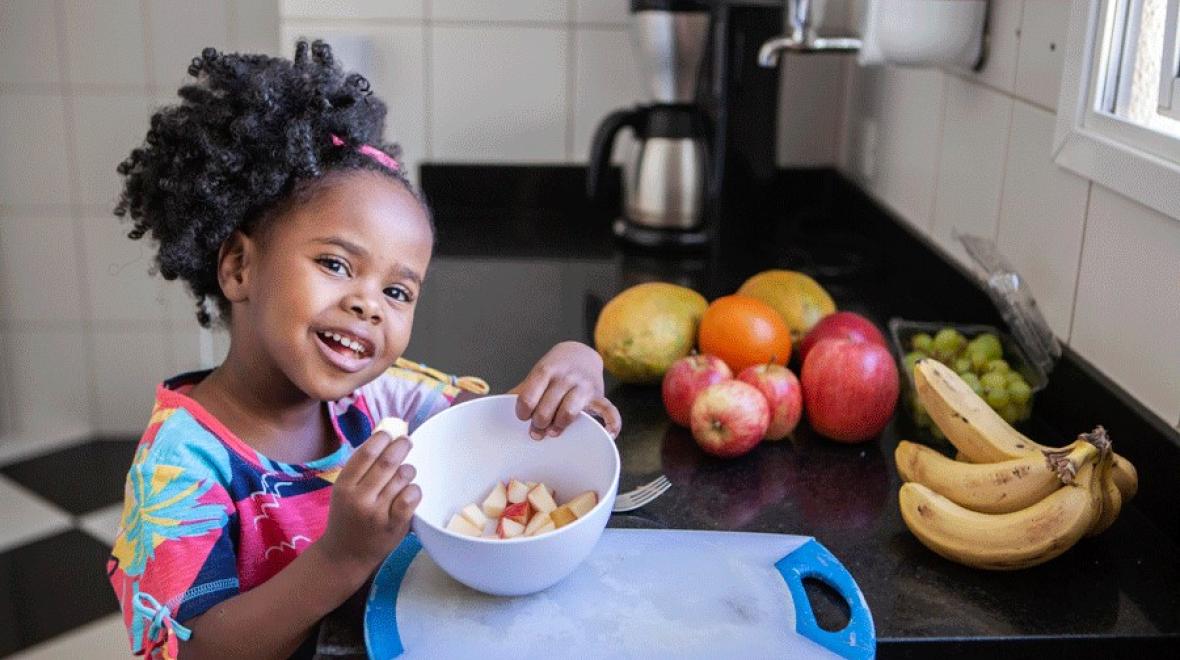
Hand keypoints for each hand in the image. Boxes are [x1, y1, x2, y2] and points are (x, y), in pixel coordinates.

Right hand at [317, 429, 418, 572]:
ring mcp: (377, 513)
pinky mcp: (394, 525)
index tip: (390, 434)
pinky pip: (411, 498)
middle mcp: (359, 498)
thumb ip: (360, 468)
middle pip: (387, 463)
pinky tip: (410, 490)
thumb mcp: (344, 491)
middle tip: (407, 442)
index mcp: (344, 486)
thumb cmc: (347, 517)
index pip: (366, 453)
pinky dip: (414, 490)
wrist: (344, 555)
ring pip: (402, 478)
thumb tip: (384, 436)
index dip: (382, 438)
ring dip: (408, 470)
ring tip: (406, 472)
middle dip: (401, 447)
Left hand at [510, 341, 622, 439]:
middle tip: (536, 429)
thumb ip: (522, 391)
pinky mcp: (599, 395)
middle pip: (547, 409)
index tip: (523, 416)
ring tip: (553, 431)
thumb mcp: (537, 374)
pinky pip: (609, 411)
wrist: (580, 354)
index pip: (528, 397)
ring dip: (558, 427)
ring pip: (569, 413)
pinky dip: (611, 425)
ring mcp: (583, 386)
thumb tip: (498, 408)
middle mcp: (565, 377)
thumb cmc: (554, 370)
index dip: (522, 412)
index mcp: (546, 370)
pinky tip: (607, 435)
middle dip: (538, 424)